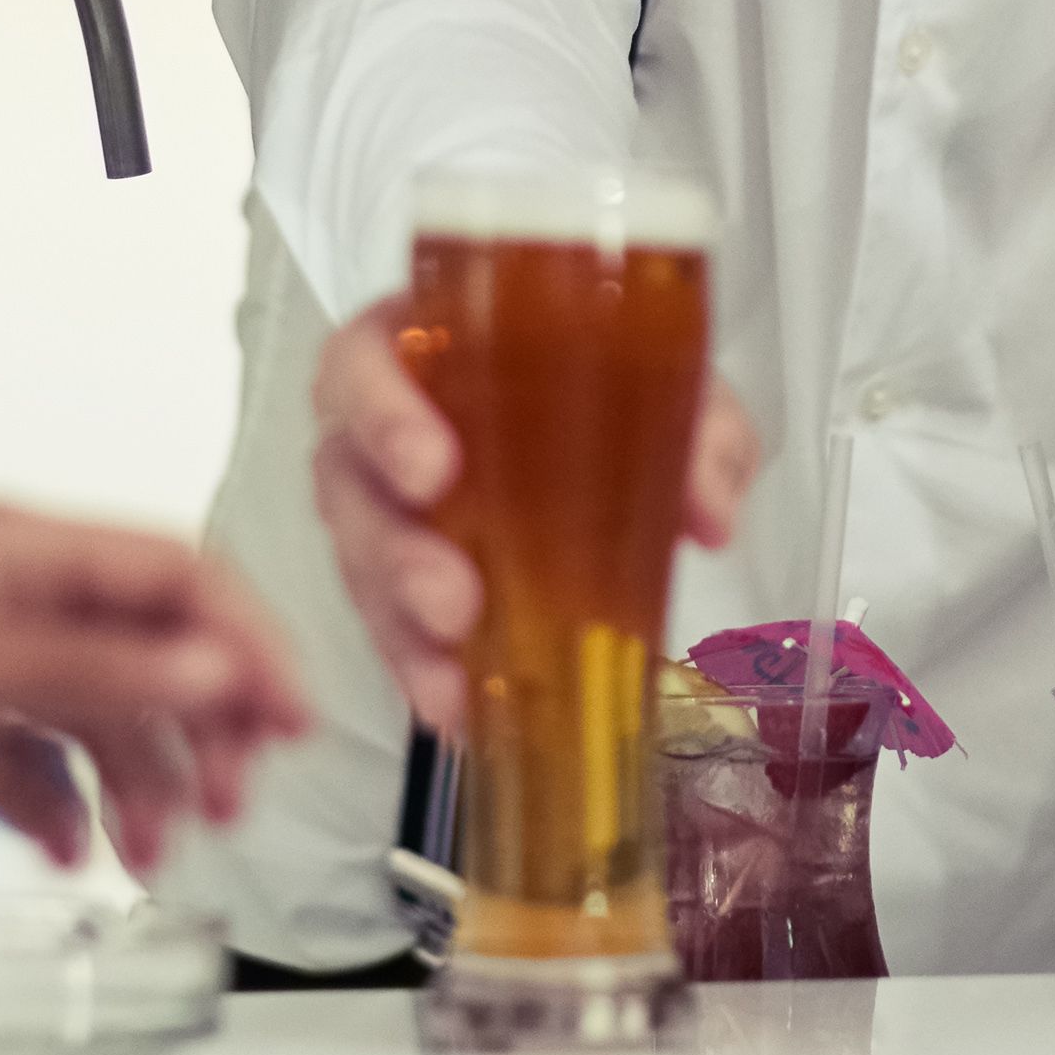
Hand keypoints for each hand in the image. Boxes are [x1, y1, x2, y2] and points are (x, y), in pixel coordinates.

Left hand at [0, 507, 310, 873]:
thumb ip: (84, 671)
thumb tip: (205, 670)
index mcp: (18, 555)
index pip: (176, 581)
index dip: (246, 644)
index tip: (290, 719)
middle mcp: (2, 602)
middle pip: (149, 652)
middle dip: (203, 726)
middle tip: (232, 801)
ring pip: (93, 718)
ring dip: (136, 783)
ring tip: (154, 852)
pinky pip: (23, 768)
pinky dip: (56, 811)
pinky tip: (65, 853)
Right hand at [314, 295, 762, 737]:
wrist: (610, 414)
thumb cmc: (606, 375)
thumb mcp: (665, 377)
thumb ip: (697, 427)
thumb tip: (708, 513)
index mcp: (424, 346)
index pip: (362, 364)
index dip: (382, 415)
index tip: (433, 469)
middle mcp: (381, 426)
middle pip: (346, 482)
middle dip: (396, 549)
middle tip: (455, 598)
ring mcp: (382, 507)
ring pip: (361, 564)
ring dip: (403, 624)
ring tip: (458, 673)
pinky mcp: (394, 579)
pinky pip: (389, 625)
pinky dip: (421, 670)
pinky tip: (458, 707)